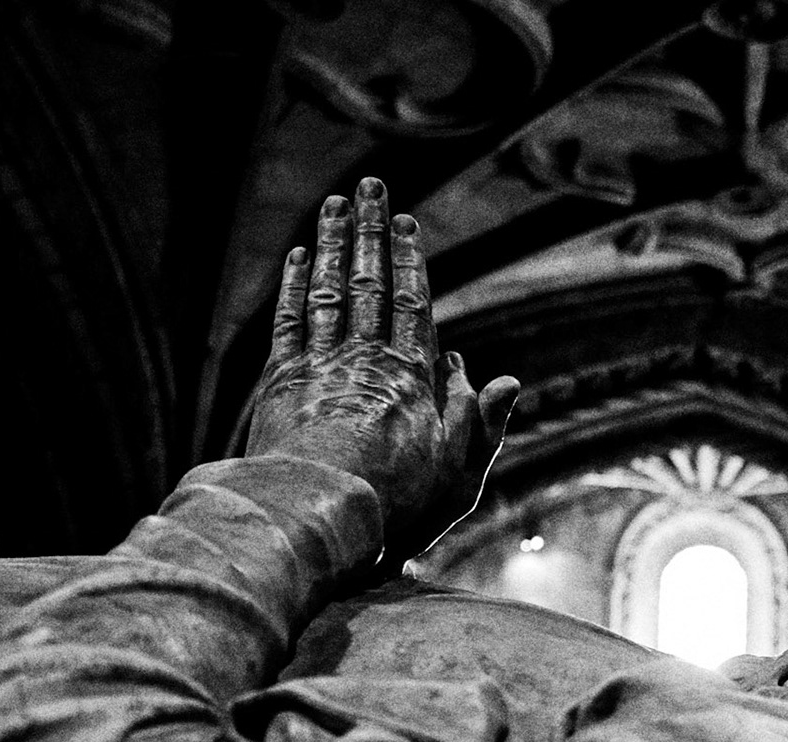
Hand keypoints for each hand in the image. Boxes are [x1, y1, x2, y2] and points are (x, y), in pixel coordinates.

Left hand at [248, 176, 516, 561]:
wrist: (321, 511)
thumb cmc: (397, 500)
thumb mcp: (458, 469)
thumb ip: (481, 420)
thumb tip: (504, 378)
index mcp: (412, 376)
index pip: (413, 302)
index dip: (409, 258)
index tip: (406, 220)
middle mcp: (367, 358)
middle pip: (370, 282)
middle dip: (370, 231)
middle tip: (369, 185)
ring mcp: (322, 365)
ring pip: (329, 291)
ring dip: (331, 243)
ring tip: (334, 205)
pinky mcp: (283, 382)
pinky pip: (291, 322)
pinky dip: (294, 286)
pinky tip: (298, 257)